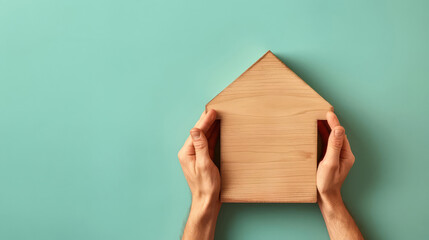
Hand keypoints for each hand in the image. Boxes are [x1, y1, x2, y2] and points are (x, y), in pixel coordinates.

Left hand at [178, 110, 219, 239]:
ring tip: (217, 116)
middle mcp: (189, 153)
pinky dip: (213, 136)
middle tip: (215, 110)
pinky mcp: (204, 159)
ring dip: (211, 127)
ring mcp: (196, 156)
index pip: (196, 133)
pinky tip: (218, 130)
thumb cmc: (205, 186)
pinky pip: (208, 144)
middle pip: (199, 133)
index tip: (212, 112)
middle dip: (207, 121)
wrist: (207, 201)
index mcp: (186, 153)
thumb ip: (200, 146)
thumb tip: (195, 130)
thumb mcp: (204, 164)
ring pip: (204, 137)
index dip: (205, 121)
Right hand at [317, 111, 354, 203]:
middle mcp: (343, 154)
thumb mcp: (330, 164)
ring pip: (332, 138)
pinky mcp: (330, 159)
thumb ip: (334, 146)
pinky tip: (317, 131)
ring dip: (326, 128)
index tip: (328, 113)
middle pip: (337, 134)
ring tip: (318, 118)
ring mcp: (337, 156)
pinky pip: (327, 143)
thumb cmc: (327, 183)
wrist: (326, 198)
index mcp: (346, 154)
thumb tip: (338, 129)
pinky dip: (322, 135)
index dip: (334, 123)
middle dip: (330, 123)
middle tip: (322, 111)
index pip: (340, 134)